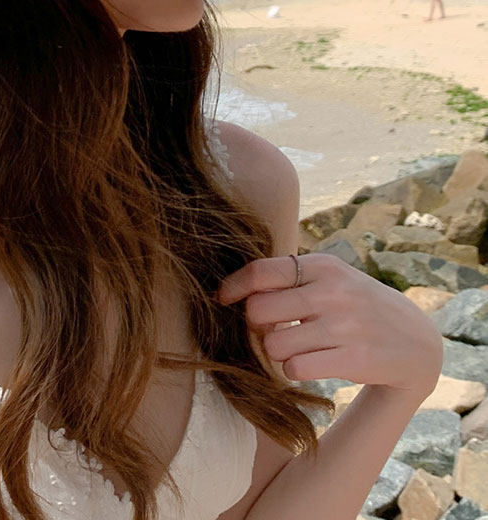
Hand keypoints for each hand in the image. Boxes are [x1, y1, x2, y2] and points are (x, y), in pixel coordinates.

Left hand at [218, 254, 442, 398]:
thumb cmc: (356, 306)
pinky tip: (310, 363)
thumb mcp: (330, 279)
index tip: (223, 298)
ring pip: (274, 345)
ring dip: (277, 351)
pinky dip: (294, 370)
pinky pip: (295, 369)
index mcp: (323, 266)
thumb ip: (290, 280)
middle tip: (272, 328)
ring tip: (297, 347)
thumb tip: (237, 290)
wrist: (415, 341)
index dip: (233, 286)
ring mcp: (344, 326)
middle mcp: (332, 292)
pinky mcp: (352, 359)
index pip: (261, 271)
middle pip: (259, 311)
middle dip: (256, 324)